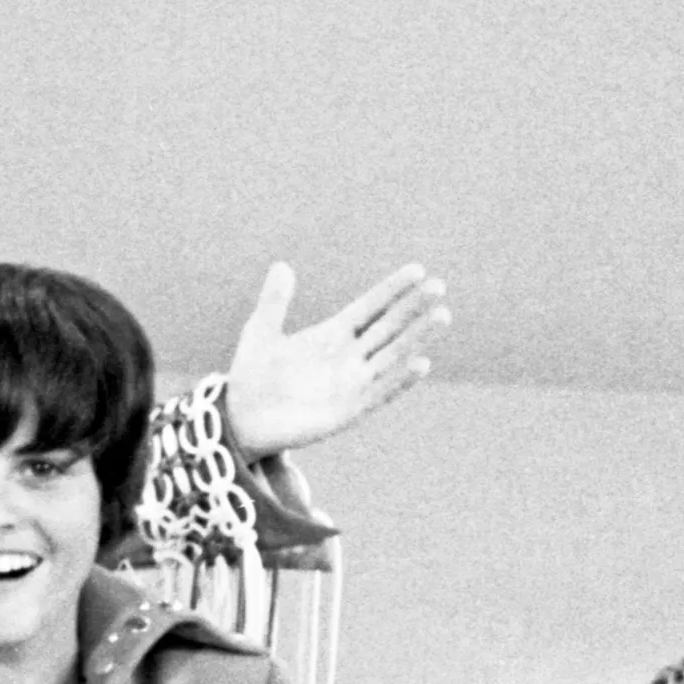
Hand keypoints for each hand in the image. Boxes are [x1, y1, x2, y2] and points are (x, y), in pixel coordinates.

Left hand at [221, 257, 450, 458]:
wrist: (242, 418)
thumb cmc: (251, 375)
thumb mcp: (261, 333)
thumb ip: (274, 302)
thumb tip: (281, 265)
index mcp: (332, 334)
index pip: (370, 307)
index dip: (392, 290)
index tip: (417, 270)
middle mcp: (349, 356)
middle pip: (388, 327)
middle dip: (413, 308)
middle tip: (438, 286)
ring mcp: (352, 383)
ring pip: (392, 355)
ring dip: (416, 338)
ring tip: (441, 315)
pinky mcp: (348, 411)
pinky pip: (380, 393)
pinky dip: (399, 380)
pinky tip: (420, 363)